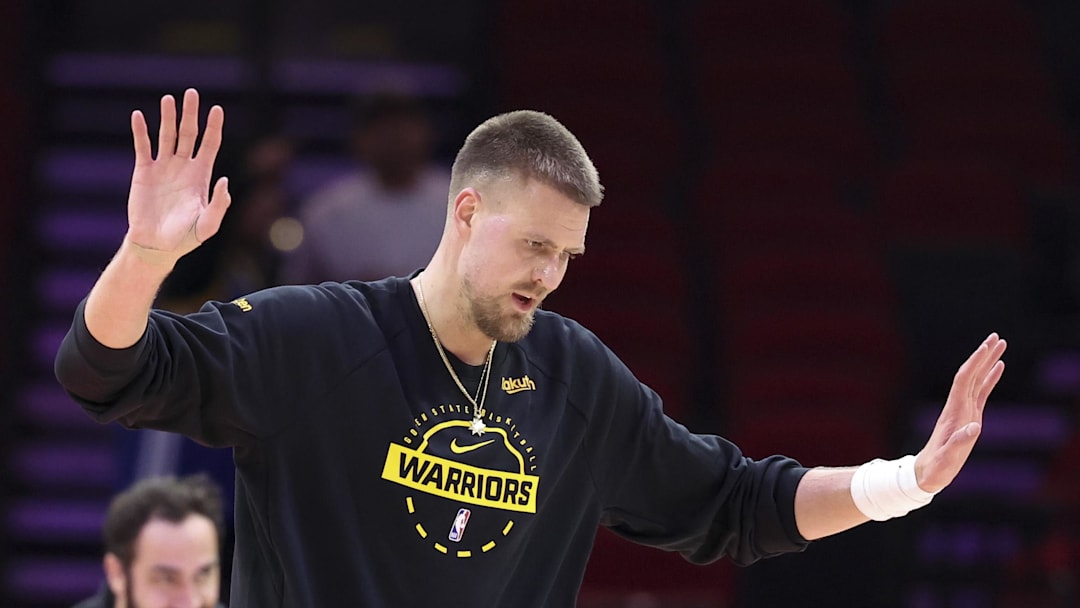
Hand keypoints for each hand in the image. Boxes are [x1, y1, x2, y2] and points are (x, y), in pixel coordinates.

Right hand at [126, 88, 230, 264]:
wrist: (156, 245)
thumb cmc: (185, 238)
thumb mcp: (207, 225)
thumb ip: (219, 205)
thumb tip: (224, 181)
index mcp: (201, 176)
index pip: (209, 145)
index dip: (213, 127)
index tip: (217, 109)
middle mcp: (183, 167)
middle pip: (189, 134)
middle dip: (190, 114)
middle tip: (191, 93)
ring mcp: (163, 167)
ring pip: (167, 136)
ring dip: (167, 117)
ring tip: (168, 99)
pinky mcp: (144, 172)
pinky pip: (143, 147)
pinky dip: (141, 132)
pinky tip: (139, 116)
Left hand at [915, 333, 1006, 492]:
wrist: (927, 473)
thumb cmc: (936, 468)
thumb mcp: (947, 459)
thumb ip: (958, 444)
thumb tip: (974, 427)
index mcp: (954, 412)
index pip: (964, 380)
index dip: (974, 363)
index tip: (985, 347)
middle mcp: (958, 406)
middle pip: (970, 374)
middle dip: (983, 355)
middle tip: (997, 336)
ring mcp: (964, 410)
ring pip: (977, 380)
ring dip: (988, 362)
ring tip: (1001, 345)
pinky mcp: (970, 416)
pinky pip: (982, 392)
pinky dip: (990, 378)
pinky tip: (999, 367)